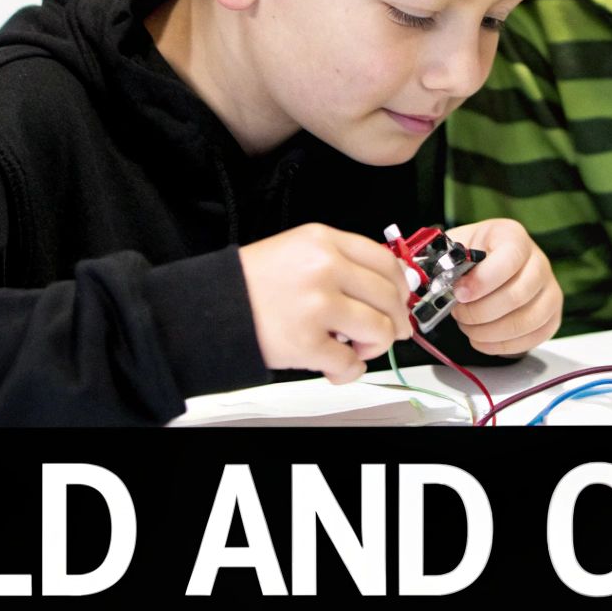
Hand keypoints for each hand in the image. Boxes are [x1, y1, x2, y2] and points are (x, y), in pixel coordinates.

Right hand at [239, 224, 414, 383]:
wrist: (209, 308)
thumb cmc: (253, 284)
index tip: (401, 301)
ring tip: (354, 349)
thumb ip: (341, 264)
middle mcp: (325, 268)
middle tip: (386, 334)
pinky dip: (348, 370)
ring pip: (379, 330)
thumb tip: (389, 290)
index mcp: (324, 241)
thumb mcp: (298, 252)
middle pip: (389, 297)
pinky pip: (350, 362)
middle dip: (395, 322)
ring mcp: (317, 305)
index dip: (401, 286)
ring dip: (373, 347)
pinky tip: (334, 366)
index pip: (385, 261)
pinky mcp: (306, 342)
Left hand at [446, 219, 561, 355]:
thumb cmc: (471, 258)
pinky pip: (533, 338)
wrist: (490, 265)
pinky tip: (482, 339)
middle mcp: (538, 262)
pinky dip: (502, 345)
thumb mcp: (454, 246)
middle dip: (480, 312)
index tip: (459, 294)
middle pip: (517, 295)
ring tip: (468, 327)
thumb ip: (441, 259)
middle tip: (458, 314)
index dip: (483, 280)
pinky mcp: (552, 317)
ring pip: (526, 321)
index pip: (509, 258)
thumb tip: (421, 277)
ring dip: (489, 332)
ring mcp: (549, 290)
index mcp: (513, 237)